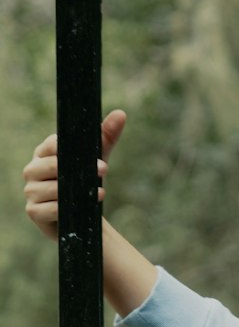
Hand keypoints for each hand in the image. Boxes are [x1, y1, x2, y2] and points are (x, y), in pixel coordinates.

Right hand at [23, 110, 127, 240]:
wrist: (81, 212)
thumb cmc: (85, 178)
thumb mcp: (97, 156)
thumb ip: (107, 136)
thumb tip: (120, 114)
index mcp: (44, 152)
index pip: (52, 144)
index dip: (72, 148)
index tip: (95, 155)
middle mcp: (32, 170)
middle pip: (52, 166)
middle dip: (79, 170)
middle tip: (103, 170)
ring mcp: (30, 191)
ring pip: (53, 188)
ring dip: (77, 191)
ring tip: (99, 191)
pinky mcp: (33, 211)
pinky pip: (51, 208)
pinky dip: (69, 208)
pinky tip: (82, 207)